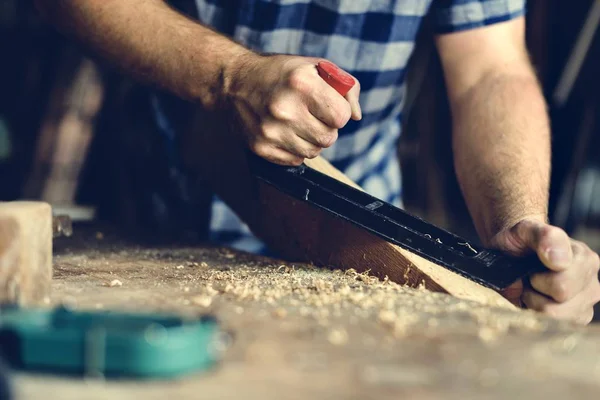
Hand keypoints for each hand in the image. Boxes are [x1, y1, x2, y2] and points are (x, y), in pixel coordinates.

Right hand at [224, 53, 360, 165]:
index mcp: (301, 83)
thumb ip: (346, 88)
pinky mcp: (261, 148)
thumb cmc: (282, 74)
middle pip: (329, 138)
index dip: (339, 112)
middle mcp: (284, 108)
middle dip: (326, 127)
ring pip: (314, 151)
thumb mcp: (316, 67)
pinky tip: (284, 132)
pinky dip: (295, 148)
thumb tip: (356, 117)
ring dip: (311, 140)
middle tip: (312, 115)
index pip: (341, 117)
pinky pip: (296, 160)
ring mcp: (270, 131)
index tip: (328, 105)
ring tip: (297, 122)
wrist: (234, 83)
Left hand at [491, 217, 599, 323]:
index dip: (537, 278)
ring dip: (536, 304)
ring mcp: (586, 303)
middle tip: (529, 278)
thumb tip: (560, 261)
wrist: (513, 251)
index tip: (531, 266)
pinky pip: (555, 326)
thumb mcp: (526, 229)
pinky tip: (538, 299)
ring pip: (556, 318)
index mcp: (586, 260)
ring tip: (533, 287)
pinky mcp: (577, 318)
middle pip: (559, 306)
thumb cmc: (521, 241)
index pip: (562, 285)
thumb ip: (545, 237)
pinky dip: (539, 313)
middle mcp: (591, 282)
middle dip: (535, 292)